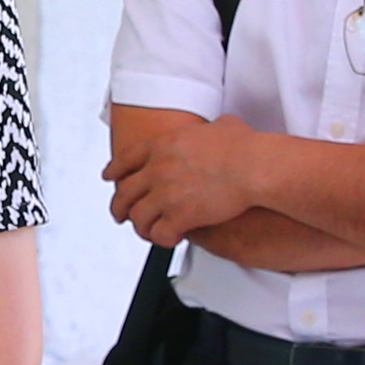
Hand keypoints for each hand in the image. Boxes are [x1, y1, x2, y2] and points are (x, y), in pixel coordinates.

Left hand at [104, 116, 275, 247]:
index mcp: (163, 145)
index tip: (110, 178)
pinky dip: (161, 239)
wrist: (254, 167)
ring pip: (138, 217)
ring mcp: (166, 194)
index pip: (125, 160)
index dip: (114, 171)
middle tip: (120, 214)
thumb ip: (209, 129)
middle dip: (119, 206)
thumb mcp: (221, 125)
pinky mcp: (180, 216)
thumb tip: (220, 128)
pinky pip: (159, 234)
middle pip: (125, 192)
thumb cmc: (245, 147)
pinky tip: (170, 239)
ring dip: (140, 226)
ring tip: (147, 232)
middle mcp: (158, 170)